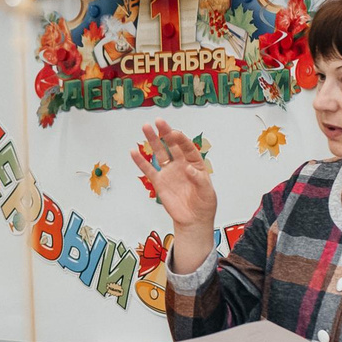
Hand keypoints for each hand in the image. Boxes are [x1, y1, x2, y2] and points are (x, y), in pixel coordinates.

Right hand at [129, 120, 216, 234]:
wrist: (193, 220)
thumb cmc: (204, 204)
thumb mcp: (207, 192)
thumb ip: (198, 179)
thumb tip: (189, 169)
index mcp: (195, 164)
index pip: (187, 148)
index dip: (181, 140)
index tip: (174, 133)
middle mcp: (181, 164)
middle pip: (172, 145)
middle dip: (166, 133)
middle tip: (159, 122)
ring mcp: (169, 172)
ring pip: (159, 153)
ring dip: (152, 140)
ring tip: (145, 127)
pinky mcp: (159, 182)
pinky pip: (148, 169)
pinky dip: (140, 161)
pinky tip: (133, 152)